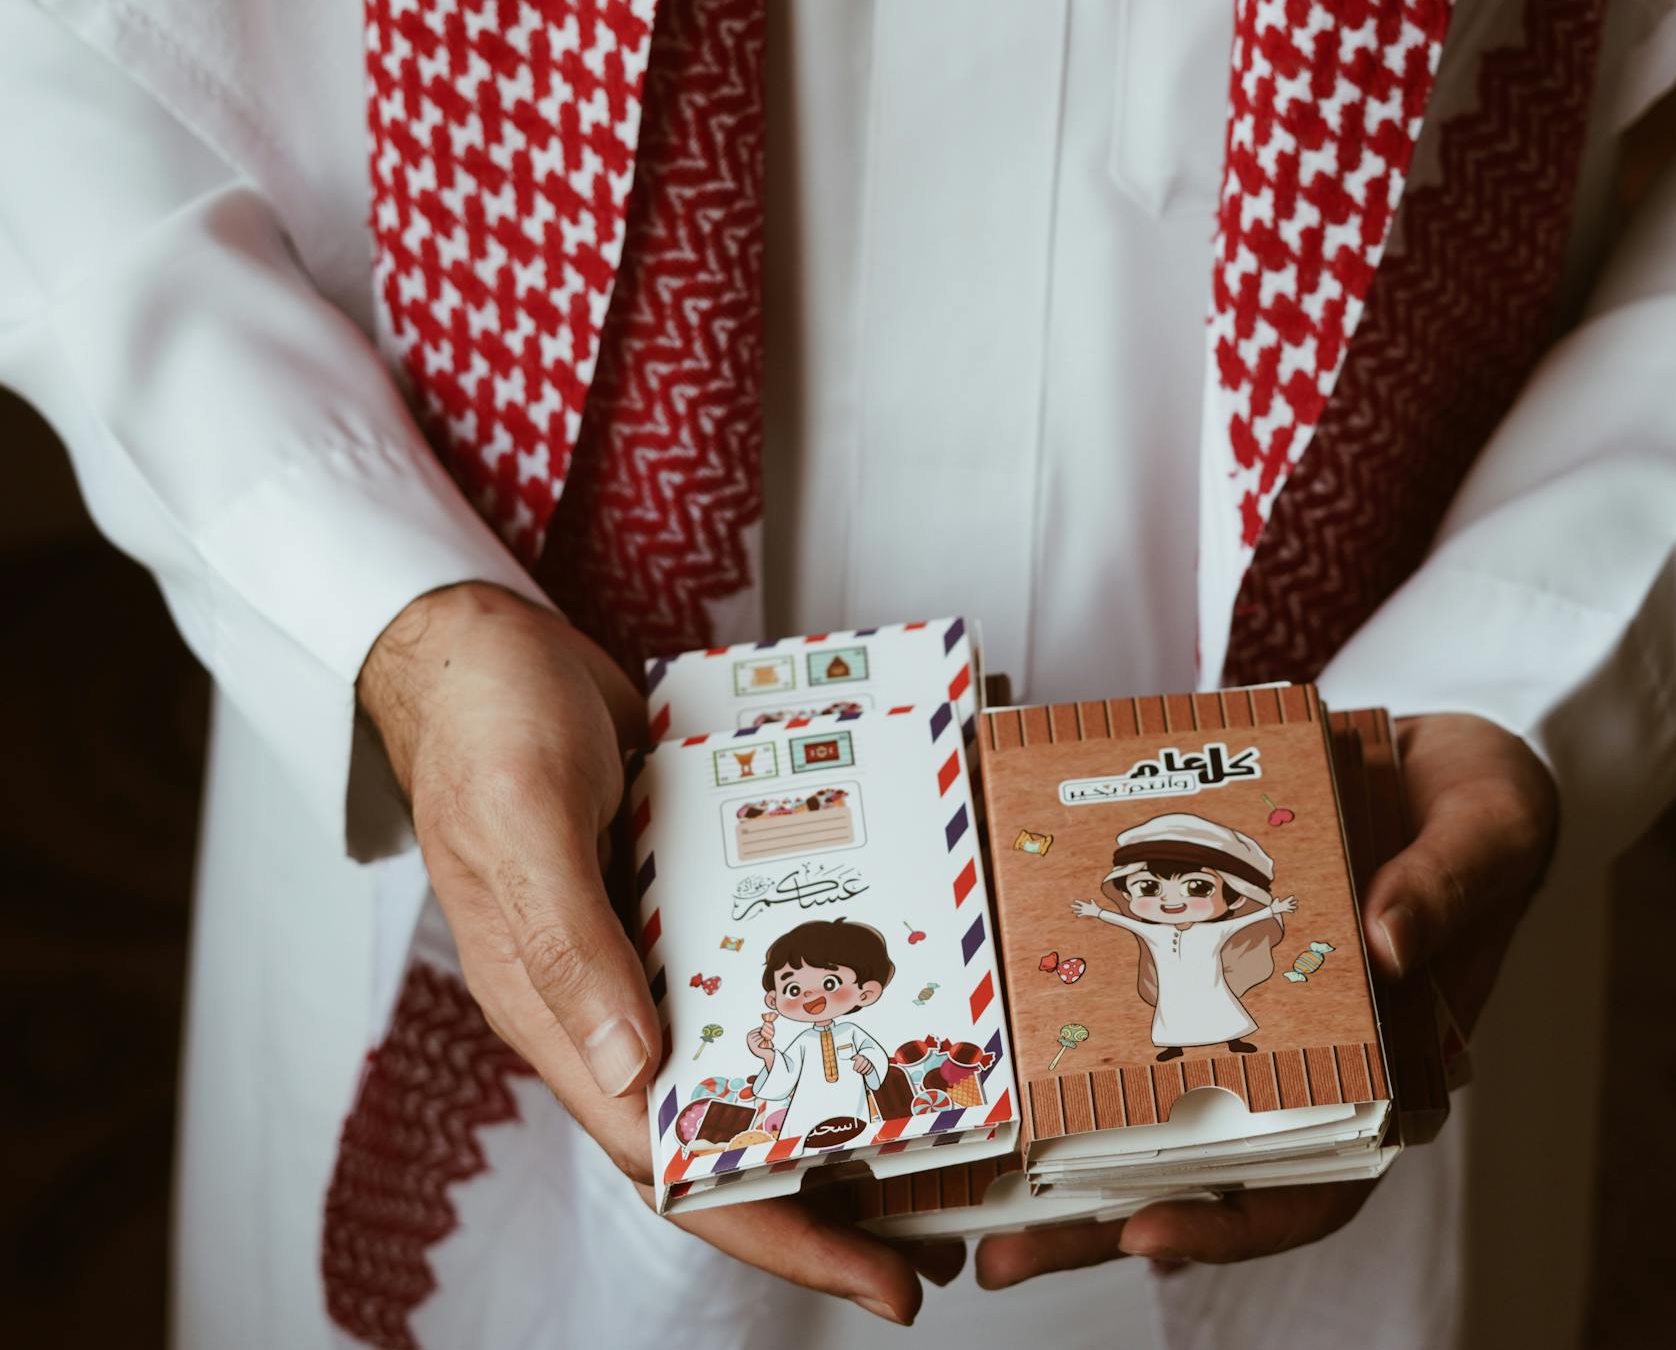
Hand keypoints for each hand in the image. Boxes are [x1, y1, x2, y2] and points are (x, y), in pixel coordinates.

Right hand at [360, 583, 931, 1323]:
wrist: (482, 645)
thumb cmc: (485, 724)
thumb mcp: (524, 820)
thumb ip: (569, 942)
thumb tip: (631, 1071)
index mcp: (557, 1013)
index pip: (669, 1161)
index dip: (773, 1230)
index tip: (875, 1279)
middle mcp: (608, 1002)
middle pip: (726, 1131)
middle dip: (831, 1196)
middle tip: (942, 1236)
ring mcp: (650, 951)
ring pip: (752, 1056)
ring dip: (837, 1099)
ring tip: (945, 1135)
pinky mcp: (685, 897)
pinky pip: (761, 964)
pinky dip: (825, 990)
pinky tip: (902, 995)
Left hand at [975, 712, 1555, 1289]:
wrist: (1444, 758)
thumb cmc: (1482, 811)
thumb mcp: (1487, 832)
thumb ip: (1447, 887)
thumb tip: (1390, 943)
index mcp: (1398, 1071)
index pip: (1320, 1185)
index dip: (1234, 1223)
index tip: (1147, 1231)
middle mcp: (1318, 1064)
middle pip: (1210, 1174)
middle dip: (1105, 1219)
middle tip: (1007, 1251)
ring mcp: (1261, 1021)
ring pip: (1159, 1114)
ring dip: (1069, 1159)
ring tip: (975, 1191)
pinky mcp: (1213, 966)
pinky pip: (1141, 1013)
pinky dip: (1075, 1035)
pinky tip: (1003, 1046)